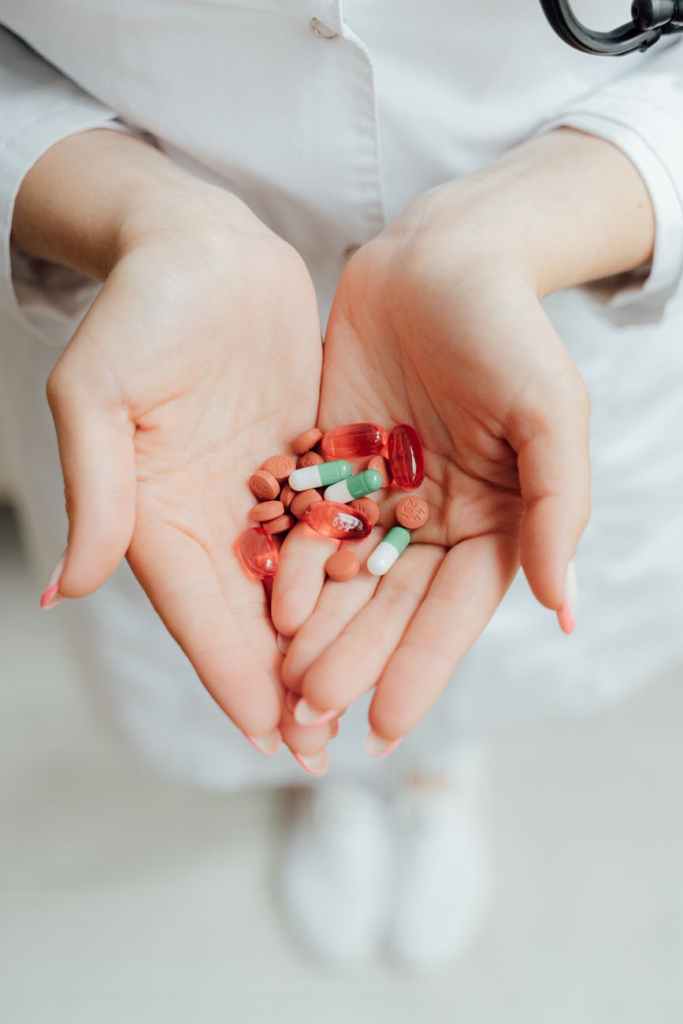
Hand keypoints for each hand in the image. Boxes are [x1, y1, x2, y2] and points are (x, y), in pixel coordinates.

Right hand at [18, 130, 323, 751]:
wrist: (201, 247)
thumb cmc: (141, 309)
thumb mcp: (100, 391)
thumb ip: (95, 488)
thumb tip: (67, 586)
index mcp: (157, 514)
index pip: (196, 612)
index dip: (229, 675)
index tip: (266, 735)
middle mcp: (210, 517)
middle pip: (247, 618)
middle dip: (280, 685)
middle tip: (319, 750)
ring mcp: (260, 492)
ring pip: (294, 588)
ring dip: (321, 646)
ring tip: (356, 702)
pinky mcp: (303, 461)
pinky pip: (329, 531)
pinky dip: (348, 578)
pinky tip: (383, 614)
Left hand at [272, 130, 653, 755]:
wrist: (442, 257)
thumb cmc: (510, 331)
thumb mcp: (549, 412)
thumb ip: (557, 507)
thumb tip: (563, 608)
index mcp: (492, 523)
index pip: (453, 613)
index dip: (421, 669)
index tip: (386, 726)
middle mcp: (433, 521)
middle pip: (389, 607)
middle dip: (354, 661)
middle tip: (311, 715)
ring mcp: (380, 495)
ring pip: (343, 576)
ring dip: (317, 629)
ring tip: (282, 681)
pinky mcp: (333, 462)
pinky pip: (307, 521)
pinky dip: (289, 560)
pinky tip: (266, 600)